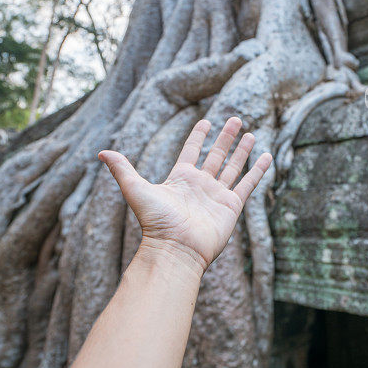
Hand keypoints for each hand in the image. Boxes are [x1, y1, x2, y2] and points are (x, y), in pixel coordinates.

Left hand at [98, 117, 272, 277]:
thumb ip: (122, 169)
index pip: (192, 151)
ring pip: (233, 167)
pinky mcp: (231, 206)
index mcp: (180, 178)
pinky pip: (247, 184)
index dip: (198, 136)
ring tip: (250, 133)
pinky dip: (257, 170)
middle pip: (216, 155)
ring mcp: (217, 195)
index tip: (206, 121)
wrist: (175, 249)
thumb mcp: (135, 189)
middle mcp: (200, 185)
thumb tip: (101, 152)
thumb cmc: (155, 222)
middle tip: (236, 118)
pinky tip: (265, 156)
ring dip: (242, 150)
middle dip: (226, 137)